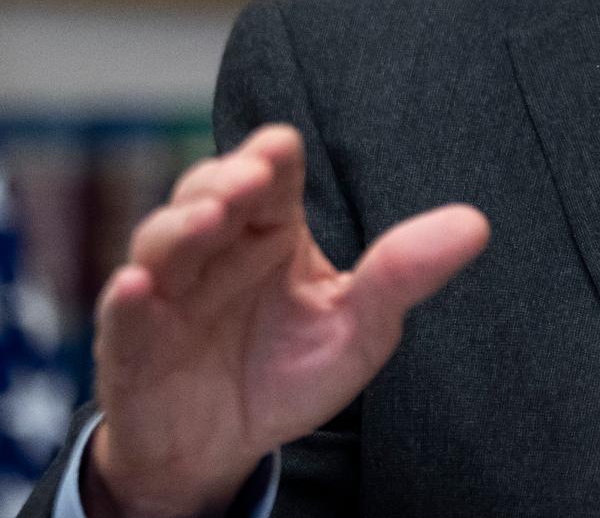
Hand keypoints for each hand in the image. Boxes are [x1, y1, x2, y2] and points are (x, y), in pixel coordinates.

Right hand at [84, 125, 489, 517]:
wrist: (225, 450)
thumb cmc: (289, 371)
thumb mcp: (359, 327)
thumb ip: (404, 274)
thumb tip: (476, 224)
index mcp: (269, 228)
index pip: (269, 174)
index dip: (270, 156)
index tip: (280, 150)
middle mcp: (214, 247)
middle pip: (208, 192)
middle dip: (224, 182)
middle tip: (248, 181)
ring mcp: (167, 292)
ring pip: (161, 241)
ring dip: (179, 227)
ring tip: (206, 221)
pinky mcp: (132, 345)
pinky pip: (122, 317)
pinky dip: (125, 300)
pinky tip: (136, 289)